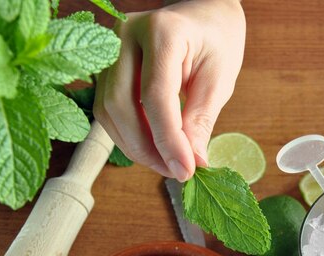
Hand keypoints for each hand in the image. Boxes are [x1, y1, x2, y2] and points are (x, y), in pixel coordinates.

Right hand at [94, 0, 245, 180]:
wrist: (204, 15)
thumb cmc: (217, 42)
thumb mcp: (219, 81)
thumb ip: (201, 121)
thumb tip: (192, 164)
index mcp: (161, 31)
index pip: (155, 95)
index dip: (168, 139)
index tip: (186, 170)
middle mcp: (124, 35)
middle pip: (121, 103)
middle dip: (146, 147)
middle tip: (175, 172)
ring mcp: (108, 48)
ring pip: (108, 110)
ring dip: (135, 146)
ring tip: (166, 164)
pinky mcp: (105, 66)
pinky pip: (107, 108)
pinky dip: (128, 135)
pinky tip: (152, 148)